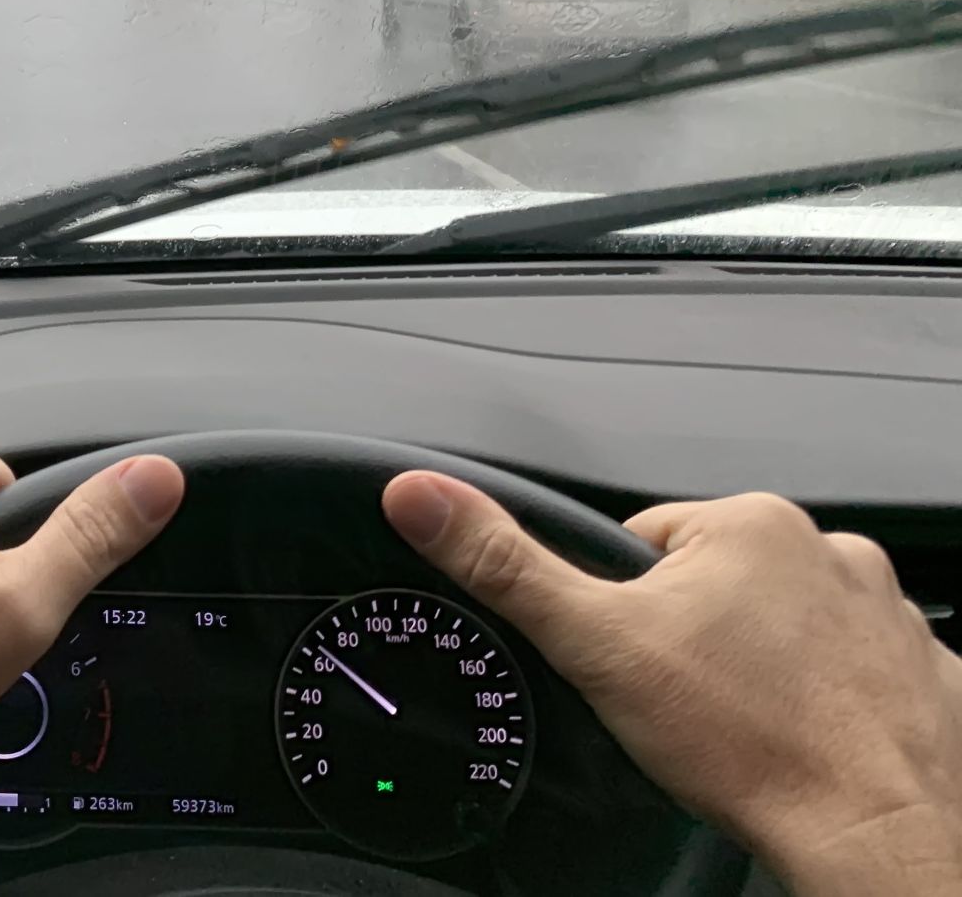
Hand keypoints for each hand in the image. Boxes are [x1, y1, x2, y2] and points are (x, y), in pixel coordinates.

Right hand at [383, 473, 961, 894]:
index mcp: (748, 522)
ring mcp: (891, 613)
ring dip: (766, 667)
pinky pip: (859, 672)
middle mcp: (831, 550)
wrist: (872, 835)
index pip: (652, 547)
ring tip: (750, 726)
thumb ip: (503, 565)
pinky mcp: (928, 673)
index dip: (626, 611)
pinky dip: (831, 702)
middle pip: (722, 585)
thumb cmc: (750, 746)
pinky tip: (808, 739)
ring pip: (791, 628)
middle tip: (691, 702)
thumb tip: (420, 496)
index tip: (640, 663)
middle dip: (698, 639)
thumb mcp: (594, 644)